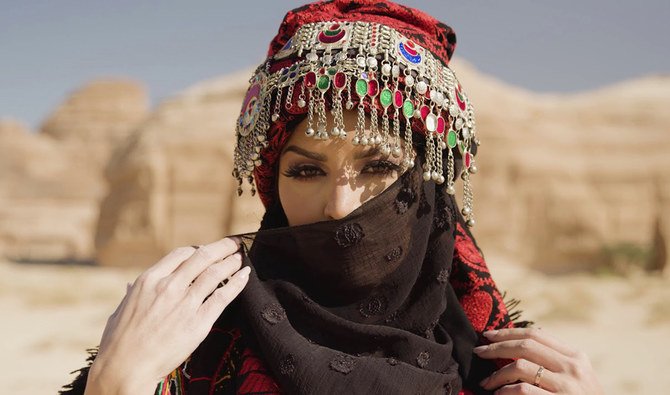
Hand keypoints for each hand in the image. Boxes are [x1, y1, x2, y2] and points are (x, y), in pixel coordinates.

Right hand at [85, 238, 249, 394]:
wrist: (126, 368)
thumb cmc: (118, 342)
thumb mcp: (120, 309)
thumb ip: (131, 294)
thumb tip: (131, 286)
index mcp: (150, 280)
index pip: (181, 254)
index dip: (198, 249)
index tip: (207, 250)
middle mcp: (169, 286)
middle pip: (203, 257)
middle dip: (222, 247)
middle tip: (234, 243)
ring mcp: (185, 303)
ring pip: (215, 273)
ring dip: (232, 262)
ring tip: (240, 257)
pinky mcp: (199, 321)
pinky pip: (223, 296)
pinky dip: (237, 283)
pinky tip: (245, 276)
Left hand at [474, 328, 602, 393]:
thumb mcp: (577, 376)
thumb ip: (554, 359)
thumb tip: (516, 342)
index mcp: (576, 356)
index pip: (536, 334)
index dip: (508, 332)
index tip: (488, 335)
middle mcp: (573, 367)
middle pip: (525, 346)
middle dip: (496, 348)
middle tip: (479, 352)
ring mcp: (567, 386)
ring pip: (520, 367)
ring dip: (497, 375)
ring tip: (487, 382)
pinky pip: (522, 390)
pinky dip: (505, 391)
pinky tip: (499, 394)